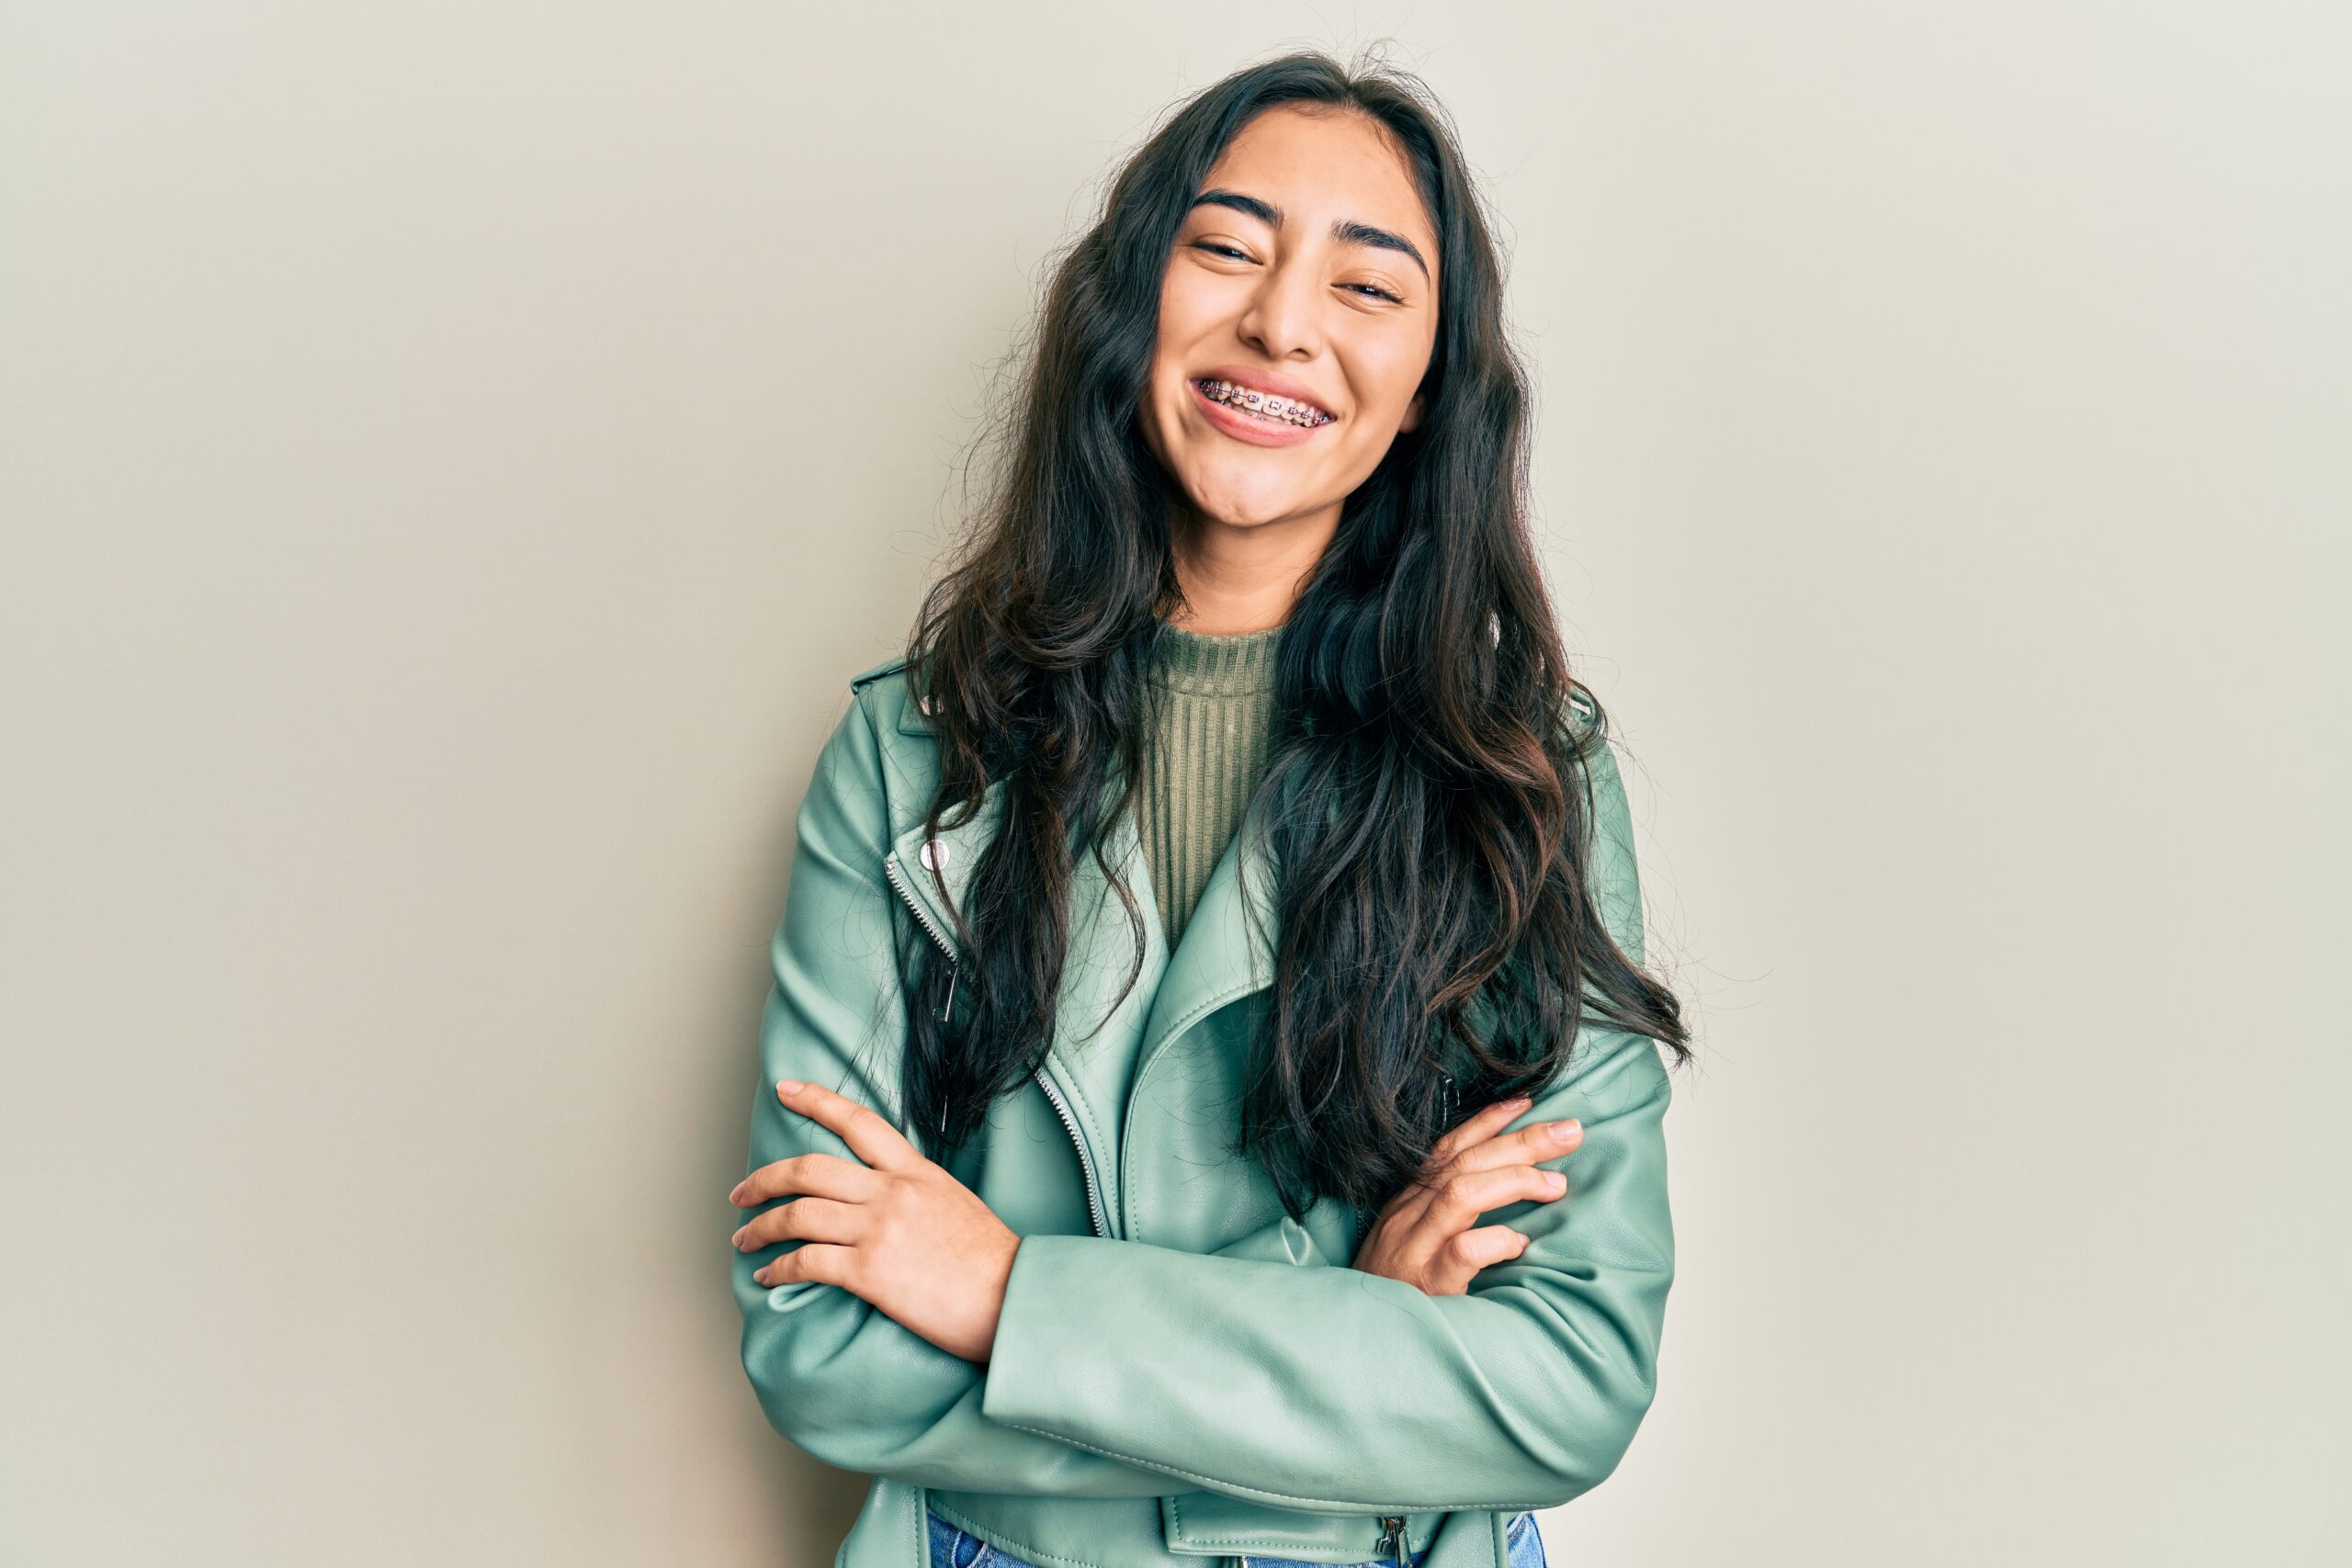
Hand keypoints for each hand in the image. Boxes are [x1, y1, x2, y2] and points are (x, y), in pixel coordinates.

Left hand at [729, 1078, 1022, 1364]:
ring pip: (798, 1213)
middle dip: (763, 1179)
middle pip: (809, 1169)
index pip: (859, 1122)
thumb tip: (881, 1200)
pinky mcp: (869, 1271)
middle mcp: (892, 1192)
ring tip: (744, 1238)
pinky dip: (778, 1266)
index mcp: (915, 1171)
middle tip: (741, 1193)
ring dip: (760, 1226)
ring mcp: (878, 1229)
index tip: (787, 1090)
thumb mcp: (955, 1203)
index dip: (816, 1100)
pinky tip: (766, 1274)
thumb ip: (914, 1192)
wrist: (1013, 1298)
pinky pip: (806, 1261)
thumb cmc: (992, 1261)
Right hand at [1349, 1094, 1583, 1295]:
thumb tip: (1505, 1187)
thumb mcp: (1411, 1244)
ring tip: (1557, 1185)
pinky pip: (1462, 1252)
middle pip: (1463, 1163)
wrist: (1355, 1339)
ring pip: (1460, 1195)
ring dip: (1514, 1180)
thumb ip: (1445, 1216)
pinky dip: (1495, 1240)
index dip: (1487, 1122)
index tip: (1528, 1102)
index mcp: (1407, 1204)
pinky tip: (1521, 1243)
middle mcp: (1406, 1218)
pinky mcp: (1425, 1286)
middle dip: (1520, 1141)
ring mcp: (1414, 1250)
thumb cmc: (1394, 1292)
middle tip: (1570, 1131)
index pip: (1448, 1149)